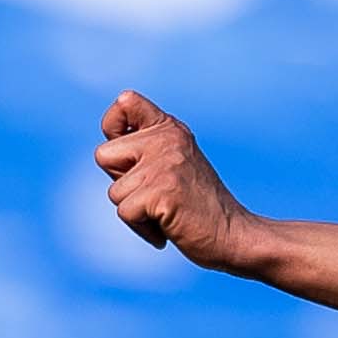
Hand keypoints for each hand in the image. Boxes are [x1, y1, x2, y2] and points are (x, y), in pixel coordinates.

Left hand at [96, 92, 254, 268]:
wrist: (233, 235)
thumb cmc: (199, 207)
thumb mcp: (175, 163)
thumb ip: (146, 150)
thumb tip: (106, 152)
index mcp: (171, 128)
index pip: (126, 102)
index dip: (113, 128)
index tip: (129, 156)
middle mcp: (168, 139)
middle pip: (104, 155)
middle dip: (121, 182)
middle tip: (155, 193)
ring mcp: (165, 164)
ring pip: (115, 192)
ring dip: (135, 211)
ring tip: (165, 212)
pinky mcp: (161, 192)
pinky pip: (125, 213)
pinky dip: (142, 229)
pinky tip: (167, 227)